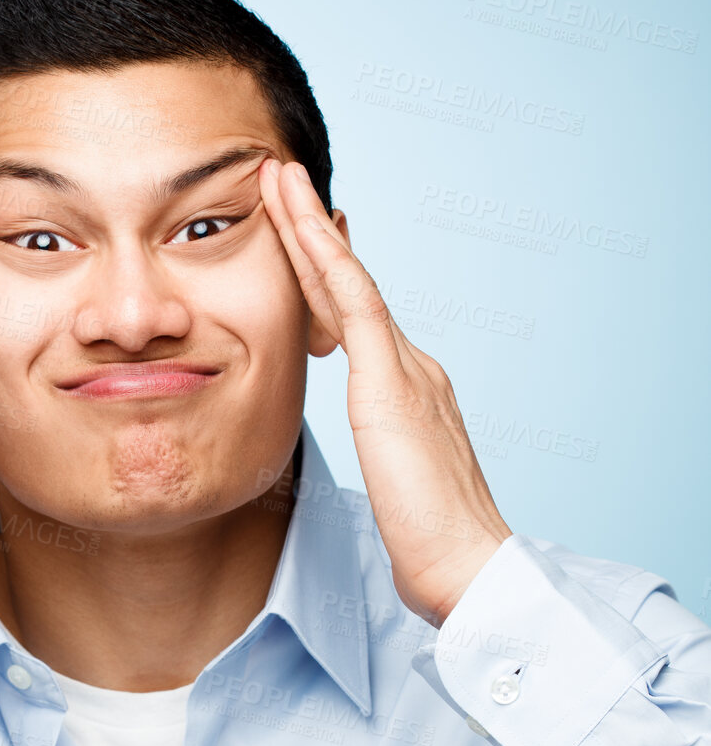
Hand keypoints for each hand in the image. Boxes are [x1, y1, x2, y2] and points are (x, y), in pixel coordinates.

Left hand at [259, 158, 510, 626]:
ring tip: (280, 179)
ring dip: (310, 225)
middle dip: (313, 230)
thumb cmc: (431, 546)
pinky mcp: (391, 383)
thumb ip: (380, 462)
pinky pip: (353, 303)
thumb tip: (374, 466)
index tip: (298, 236)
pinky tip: (303, 220)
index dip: (324, 273)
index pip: (355, 320)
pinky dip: (326, 256)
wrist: (467, 566)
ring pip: (347, 280)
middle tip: (282, 181)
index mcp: (407, 392)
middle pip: (349, 285)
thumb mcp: (393, 492)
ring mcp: (405, 369)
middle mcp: (412, 367)